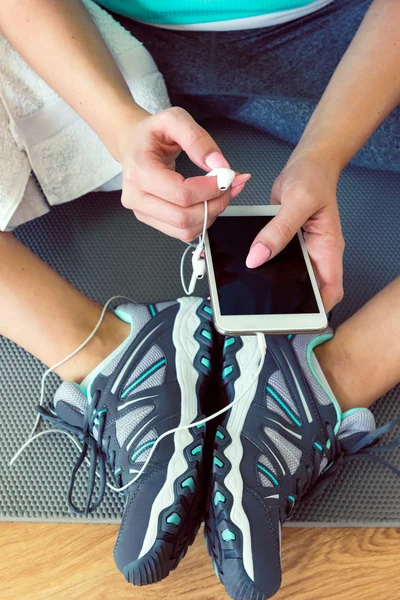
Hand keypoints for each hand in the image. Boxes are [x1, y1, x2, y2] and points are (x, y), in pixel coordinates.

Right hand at [117, 107, 249, 240]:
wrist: (134, 145)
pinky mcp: (153, 221)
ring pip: (185, 230)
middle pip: (183, 217)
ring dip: (211, 215)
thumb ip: (197, 139)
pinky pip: (184, 233)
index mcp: (139, 171)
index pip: (181, 194)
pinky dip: (203, 221)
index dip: (210, 190)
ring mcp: (142, 212)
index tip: (227, 177)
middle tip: (231, 186)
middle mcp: (135, 196)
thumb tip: (219, 165)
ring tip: (222, 193)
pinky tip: (209, 202)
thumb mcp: (174, 119)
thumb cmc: (153, 133)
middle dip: (215, 204)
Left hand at [246, 153, 343, 311]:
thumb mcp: (297, 202)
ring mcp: (299, 250)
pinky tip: (244, 263)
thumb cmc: (313, 178)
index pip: (331, 289)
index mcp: (328, 249)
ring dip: (268, 281)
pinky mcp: (283, 243)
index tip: (296, 315)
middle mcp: (314, 254)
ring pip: (285, 276)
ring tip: (248, 283)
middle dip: (285, 298)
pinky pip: (271, 259)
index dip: (317, 308)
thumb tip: (257, 257)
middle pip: (304, 288)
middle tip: (261, 302)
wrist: (306, 163)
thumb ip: (278, 231)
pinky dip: (260, 262)